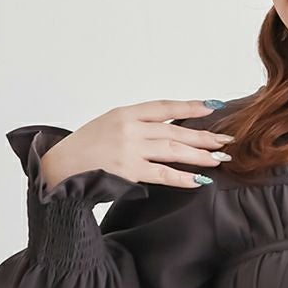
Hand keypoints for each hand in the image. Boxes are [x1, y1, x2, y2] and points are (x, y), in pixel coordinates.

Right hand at [38, 98, 233, 191]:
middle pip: (175, 131)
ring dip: (199, 156)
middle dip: (203, 136)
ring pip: (173, 151)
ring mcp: (130, 149)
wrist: (61, 166)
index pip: (164, 107)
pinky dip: (183, 178)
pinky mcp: (129, 171)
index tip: (211, 107)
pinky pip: (163, 175)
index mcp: (125, 113)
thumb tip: (168, 131)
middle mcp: (130, 128)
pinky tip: (200, 180)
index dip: (189, 107)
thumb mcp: (110, 125)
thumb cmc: (86, 148)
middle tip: (226, 142)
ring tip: (219, 159)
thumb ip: (137, 126)